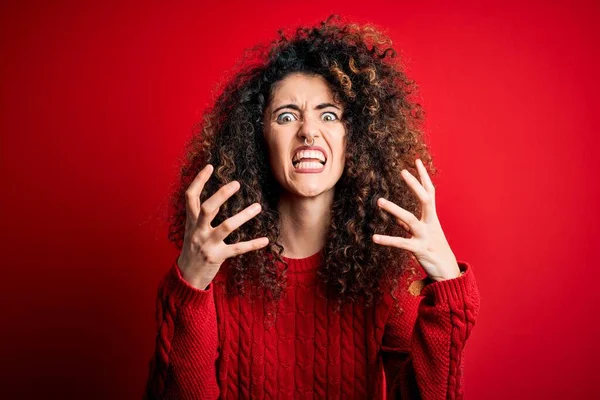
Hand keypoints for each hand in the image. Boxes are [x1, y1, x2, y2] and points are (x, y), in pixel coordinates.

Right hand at [177, 164, 268, 289]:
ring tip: (258, 206)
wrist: (187, 276)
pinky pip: (237, 249)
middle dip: (221, 195)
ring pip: (226, 226)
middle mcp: (197, 231)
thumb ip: (204, 215)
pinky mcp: (217, 257)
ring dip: (243, 216)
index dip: (199, 180)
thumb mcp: (194, 230)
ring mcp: (207, 244)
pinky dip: (252, 244)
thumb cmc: (193, 249)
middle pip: (207, 208)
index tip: (210, 166)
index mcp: (191, 221)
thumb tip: (218, 198)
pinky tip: (265, 240)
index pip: (190, 196)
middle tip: (237, 183)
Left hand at [372, 159, 460, 281]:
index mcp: (432, 218)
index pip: (429, 192)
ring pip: (410, 219)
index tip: (416, 161)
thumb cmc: (435, 251)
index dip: (423, 177)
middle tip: (402, 171)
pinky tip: (375, 238)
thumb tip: (396, 219)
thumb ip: (409, 227)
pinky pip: (401, 243)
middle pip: (426, 199)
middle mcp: (430, 224)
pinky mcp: (419, 249)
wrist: (448, 273)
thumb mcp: (424, 235)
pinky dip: (387, 240)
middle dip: (415, 185)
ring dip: (394, 209)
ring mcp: (425, 236)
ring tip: (379, 200)